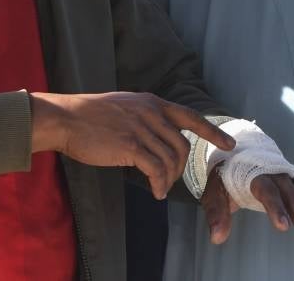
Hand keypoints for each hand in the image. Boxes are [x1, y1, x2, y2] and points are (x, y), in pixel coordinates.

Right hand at [30, 91, 234, 199]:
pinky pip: (156, 169)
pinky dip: (159, 184)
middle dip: (181, 168)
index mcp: (150, 102)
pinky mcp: (130, 146)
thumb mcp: (123, 105)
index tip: (228, 145)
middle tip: (169, 181)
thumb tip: (158, 138)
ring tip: (159, 189)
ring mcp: (141, 128)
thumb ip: (144, 117)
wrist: (65, 118)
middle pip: (182, 145)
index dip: (211, 132)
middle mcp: (150, 113)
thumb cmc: (88, 115)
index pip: (190, 116)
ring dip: (168, 180)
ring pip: (170, 160)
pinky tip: (154, 191)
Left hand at [201, 171, 293, 248]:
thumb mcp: (215, 189)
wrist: (242, 153)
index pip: (267, 190)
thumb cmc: (228, 175)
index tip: (283, 226)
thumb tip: (216, 237)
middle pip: (293, 196)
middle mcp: (278, 176)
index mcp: (256, 173)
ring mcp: (291, 183)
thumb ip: (216, 211)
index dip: (275, 208)